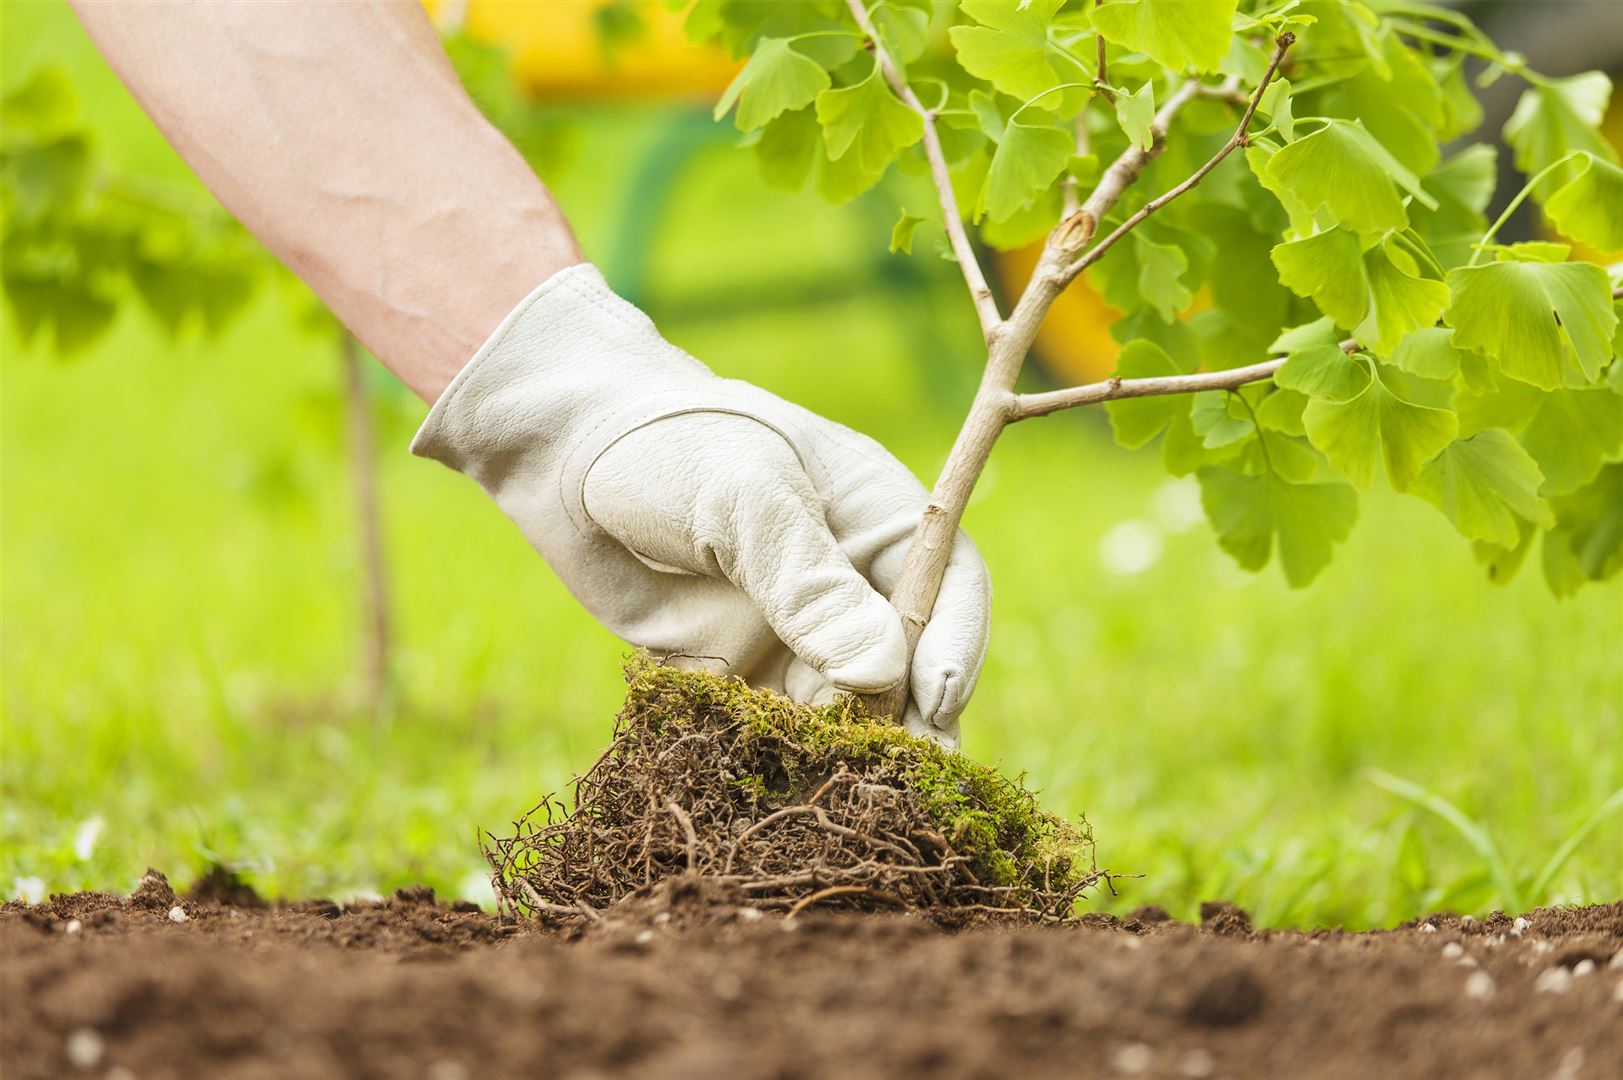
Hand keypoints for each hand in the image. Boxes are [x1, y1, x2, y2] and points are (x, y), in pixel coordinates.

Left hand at [412, 265, 989, 744]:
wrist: (564, 460)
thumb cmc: (667, 449)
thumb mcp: (743, 498)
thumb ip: (808, 582)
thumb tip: (879, 674)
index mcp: (881, 519)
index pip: (951, 586)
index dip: (953, 644)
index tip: (933, 699)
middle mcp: (853, 585)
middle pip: (911, 663)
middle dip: (913, 720)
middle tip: (905, 776)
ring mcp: (800, 636)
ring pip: (853, 711)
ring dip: (855, 754)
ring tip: (848, 795)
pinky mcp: (744, 679)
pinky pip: (783, 732)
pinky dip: (790, 764)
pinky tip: (783, 791)